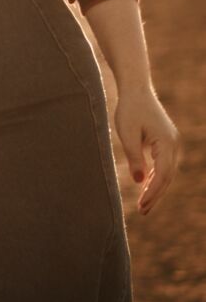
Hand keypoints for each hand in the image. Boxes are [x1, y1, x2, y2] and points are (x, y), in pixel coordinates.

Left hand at [113, 87, 179, 215]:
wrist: (136, 90)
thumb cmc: (130, 109)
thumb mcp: (127, 133)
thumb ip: (134, 157)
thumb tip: (139, 181)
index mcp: (166, 142)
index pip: (163, 174)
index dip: (153, 192)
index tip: (142, 205)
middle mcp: (173, 144)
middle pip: (167, 176)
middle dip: (155, 195)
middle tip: (142, 211)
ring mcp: (171, 143)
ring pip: (167, 172)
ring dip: (156, 188)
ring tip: (144, 205)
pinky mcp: (165, 142)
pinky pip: (163, 165)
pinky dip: (156, 177)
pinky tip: (146, 187)